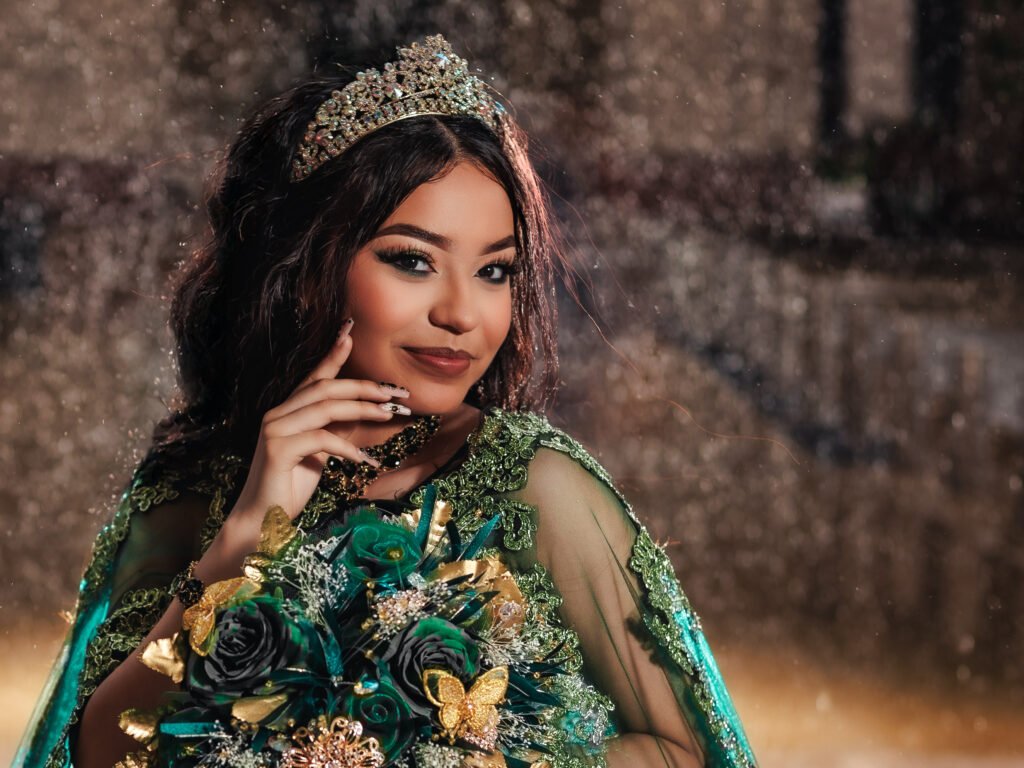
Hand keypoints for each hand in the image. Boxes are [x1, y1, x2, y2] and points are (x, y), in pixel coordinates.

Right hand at [224, 318, 408, 545]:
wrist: (263, 522)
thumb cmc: (291, 486)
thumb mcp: (320, 452)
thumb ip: (335, 429)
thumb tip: (365, 411)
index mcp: (287, 411)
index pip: (314, 377)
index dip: (332, 353)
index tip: (350, 330)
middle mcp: (277, 414)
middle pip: (326, 388)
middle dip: (365, 387)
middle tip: (396, 392)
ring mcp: (275, 430)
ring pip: (326, 407)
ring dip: (363, 409)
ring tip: (391, 414)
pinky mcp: (278, 450)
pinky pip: (322, 439)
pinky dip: (349, 449)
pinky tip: (367, 461)